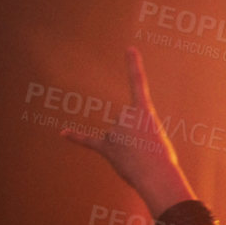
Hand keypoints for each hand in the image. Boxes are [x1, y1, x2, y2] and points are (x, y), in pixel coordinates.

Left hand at [61, 47, 192, 207]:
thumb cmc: (162, 159)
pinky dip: (77, 137)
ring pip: (118, 139)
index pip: (138, 83)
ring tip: (139, 159)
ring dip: (128, 150)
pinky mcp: (106, 147)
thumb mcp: (157, 140)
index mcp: (144, 111)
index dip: (133, 65)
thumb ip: (138, 134)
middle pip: (127, 125)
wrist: (156, 175)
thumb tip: (120, 143)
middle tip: (148, 149)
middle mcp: (126, 116)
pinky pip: (89, 140)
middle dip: (136, 138)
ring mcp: (115, 131)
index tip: (129, 48)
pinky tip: (63, 132)